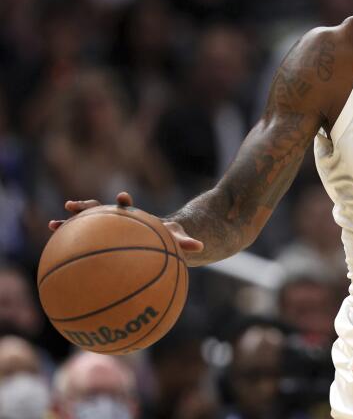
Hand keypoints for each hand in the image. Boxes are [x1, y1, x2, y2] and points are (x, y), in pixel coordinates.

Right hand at [48, 191, 203, 254]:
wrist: (159, 241)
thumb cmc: (168, 239)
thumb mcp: (176, 239)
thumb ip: (184, 242)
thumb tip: (200, 246)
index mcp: (134, 217)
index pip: (126, 206)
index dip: (122, 201)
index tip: (122, 197)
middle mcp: (117, 220)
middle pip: (99, 210)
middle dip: (86, 207)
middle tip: (71, 205)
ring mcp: (107, 230)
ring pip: (85, 224)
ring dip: (69, 224)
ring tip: (52, 225)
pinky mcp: (101, 242)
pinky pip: (83, 244)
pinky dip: (70, 247)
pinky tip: (54, 256)